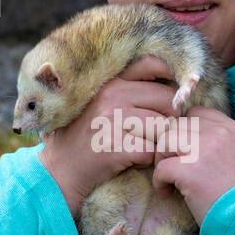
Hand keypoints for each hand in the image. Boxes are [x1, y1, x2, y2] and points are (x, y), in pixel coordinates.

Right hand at [36, 55, 180, 216]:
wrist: (60, 170)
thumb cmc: (86, 135)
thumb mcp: (101, 102)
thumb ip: (129, 89)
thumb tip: (173, 83)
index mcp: (110, 81)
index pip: (152, 64)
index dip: (172, 77)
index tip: (174, 94)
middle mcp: (112, 95)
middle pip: (166, 99)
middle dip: (169, 117)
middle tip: (157, 131)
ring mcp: (113, 120)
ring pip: (162, 127)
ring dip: (158, 141)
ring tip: (142, 146)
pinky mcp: (116, 146)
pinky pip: (151, 151)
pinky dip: (147, 159)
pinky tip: (133, 160)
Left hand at [151, 106, 234, 225]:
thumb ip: (223, 143)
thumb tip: (196, 140)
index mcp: (232, 129)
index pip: (197, 114)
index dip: (186, 130)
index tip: (185, 150)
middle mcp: (218, 134)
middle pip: (178, 125)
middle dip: (171, 144)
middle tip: (173, 164)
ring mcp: (202, 151)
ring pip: (165, 139)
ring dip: (162, 158)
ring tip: (169, 177)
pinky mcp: (189, 171)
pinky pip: (161, 168)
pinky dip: (159, 181)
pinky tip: (167, 192)